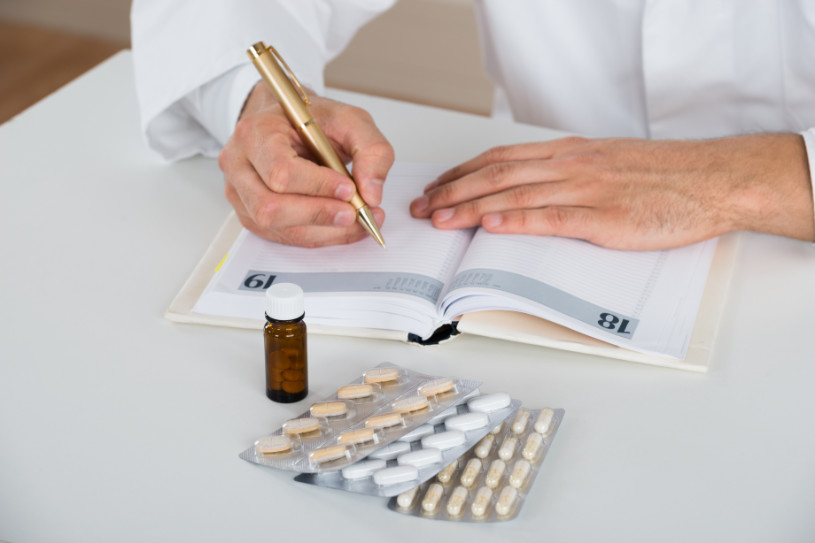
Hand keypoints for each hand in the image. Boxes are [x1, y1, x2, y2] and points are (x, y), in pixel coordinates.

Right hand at [218, 82, 393, 246]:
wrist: (287, 123)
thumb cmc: (311, 120)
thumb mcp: (350, 120)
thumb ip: (372, 150)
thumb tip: (372, 193)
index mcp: (256, 133)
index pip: (280, 170)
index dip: (318, 186)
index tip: (349, 189)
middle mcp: (239, 164)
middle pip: (270, 207)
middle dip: (319, 215)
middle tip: (355, 213)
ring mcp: (240, 193)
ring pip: (275, 227)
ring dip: (322, 230)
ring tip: (355, 221)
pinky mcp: (250, 214)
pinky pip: (282, 236)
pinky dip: (317, 235)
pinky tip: (340, 226)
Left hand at [410, 135, 814, 249]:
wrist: (709, 179)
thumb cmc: (660, 174)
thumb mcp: (605, 163)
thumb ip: (565, 174)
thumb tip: (529, 191)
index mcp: (567, 153)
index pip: (499, 159)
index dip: (461, 173)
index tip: (436, 186)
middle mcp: (569, 166)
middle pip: (496, 175)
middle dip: (453, 192)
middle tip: (422, 207)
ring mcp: (586, 189)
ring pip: (515, 196)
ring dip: (471, 208)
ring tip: (440, 219)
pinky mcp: (604, 216)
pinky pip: (552, 217)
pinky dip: (516, 221)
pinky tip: (490, 226)